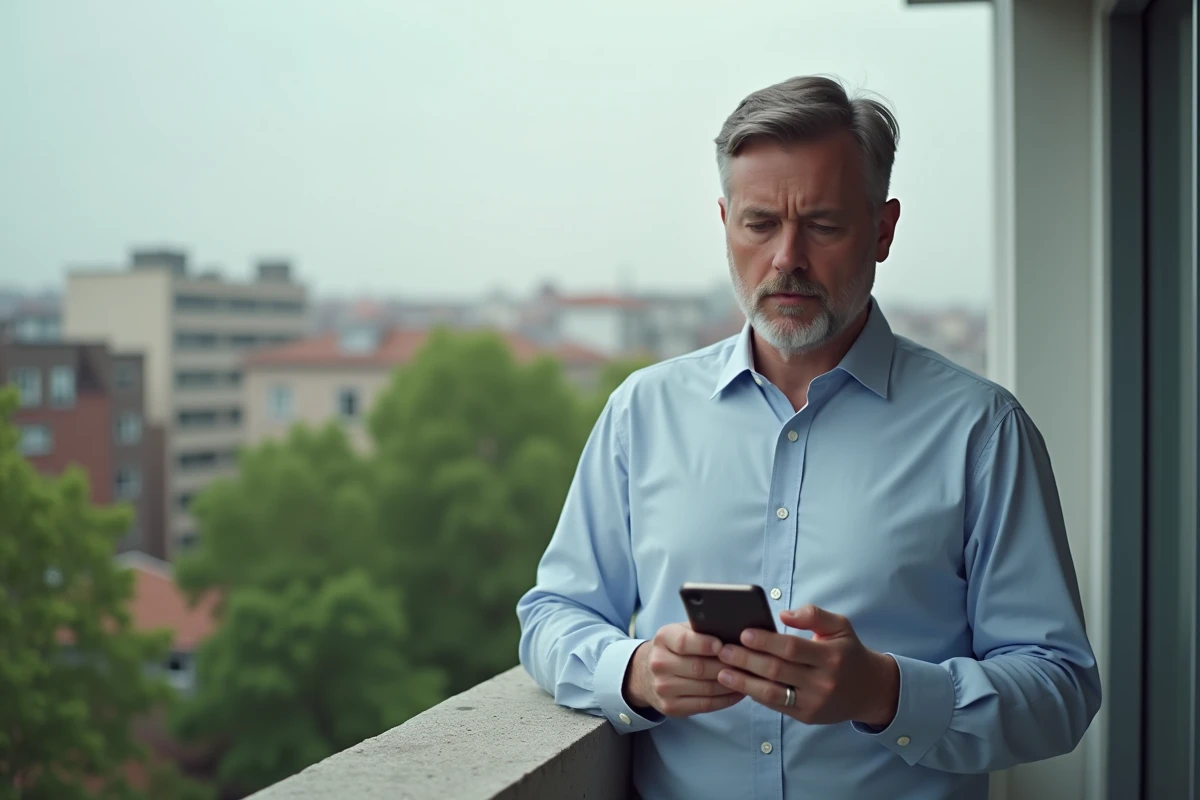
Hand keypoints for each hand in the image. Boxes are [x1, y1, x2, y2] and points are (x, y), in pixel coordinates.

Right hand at [623, 622, 745, 716]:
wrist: (646, 674)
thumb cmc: (675, 648)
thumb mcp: (681, 631)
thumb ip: (701, 630)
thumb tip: (734, 631)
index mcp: (663, 639)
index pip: (684, 642)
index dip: (705, 644)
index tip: (722, 645)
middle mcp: (659, 663)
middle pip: (699, 668)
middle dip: (726, 666)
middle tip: (747, 664)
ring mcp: (663, 688)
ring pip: (705, 688)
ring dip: (731, 685)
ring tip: (748, 678)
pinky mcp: (671, 707)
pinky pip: (705, 705)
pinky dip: (726, 700)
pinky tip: (738, 692)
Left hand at [715, 604, 898, 726]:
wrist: (870, 690)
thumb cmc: (848, 652)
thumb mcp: (839, 626)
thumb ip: (813, 615)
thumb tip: (784, 614)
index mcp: (831, 656)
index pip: (792, 648)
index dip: (766, 641)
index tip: (743, 633)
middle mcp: (823, 682)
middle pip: (778, 671)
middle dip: (747, 660)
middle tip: (723, 650)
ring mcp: (814, 702)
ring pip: (773, 693)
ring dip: (744, 682)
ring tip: (722, 672)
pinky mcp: (807, 716)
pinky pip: (776, 705)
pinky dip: (756, 695)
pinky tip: (739, 684)